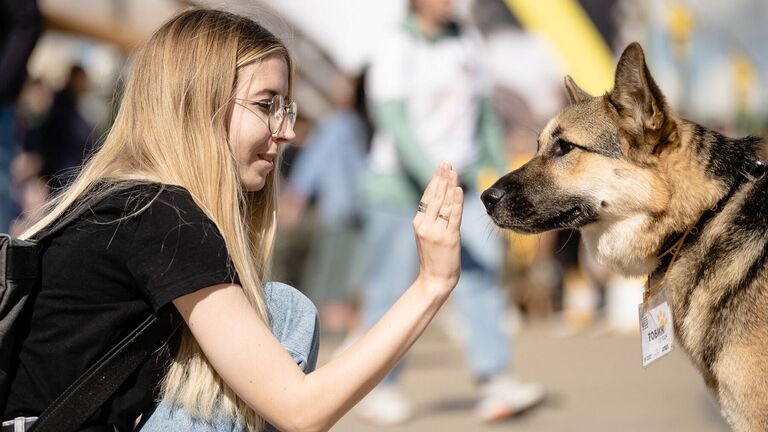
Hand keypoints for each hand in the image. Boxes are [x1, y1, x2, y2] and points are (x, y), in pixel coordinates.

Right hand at [412, 162, 462, 295]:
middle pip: (434, 196)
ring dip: (449, 185)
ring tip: (454, 171)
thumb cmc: (434, 257)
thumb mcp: (429, 234)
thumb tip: (444, 198)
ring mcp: (436, 231)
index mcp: (418, 222)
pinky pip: (453, 215)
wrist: (435, 279)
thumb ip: (435, 217)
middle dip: (441, 178)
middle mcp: (425, 224)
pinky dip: (456, 201)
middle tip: (446, 162)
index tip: (441, 167)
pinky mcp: (448, 237)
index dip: (435, 181)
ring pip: (444, 203)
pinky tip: (458, 189)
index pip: (427, 197)